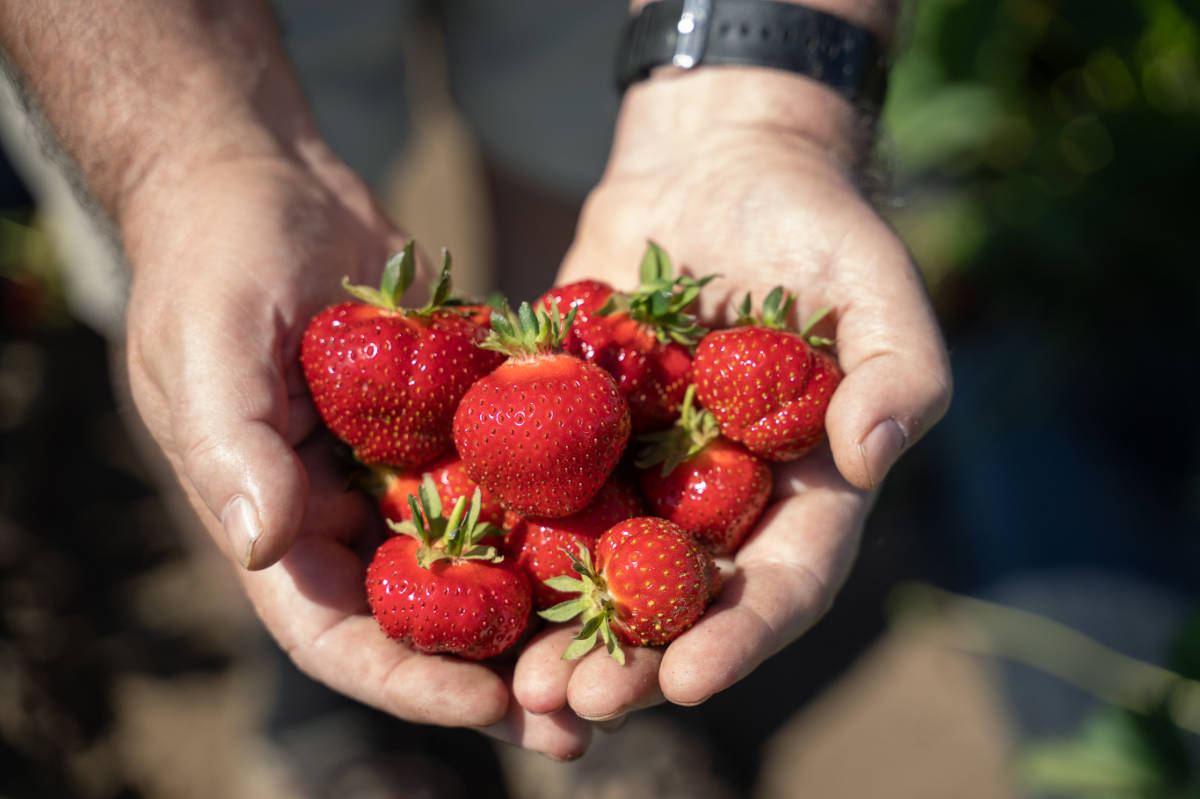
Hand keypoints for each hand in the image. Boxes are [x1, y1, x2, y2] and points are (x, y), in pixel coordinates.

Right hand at [120, 146, 592, 758]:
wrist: (265, 176)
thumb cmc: (213, 259)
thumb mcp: (206, 350)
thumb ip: (230, 451)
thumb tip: (265, 547)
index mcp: (279, 522)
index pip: (339, 634)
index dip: (408, 680)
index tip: (487, 704)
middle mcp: (349, 514)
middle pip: (428, 619)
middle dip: (501, 672)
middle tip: (584, 719)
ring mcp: (408, 467)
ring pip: (488, 559)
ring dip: (552, 609)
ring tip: (631, 652)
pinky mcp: (458, 417)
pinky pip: (517, 471)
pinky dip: (567, 508)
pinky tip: (637, 535)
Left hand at [510, 68, 951, 720]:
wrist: (717, 161)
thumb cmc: (815, 221)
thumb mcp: (877, 284)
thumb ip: (903, 369)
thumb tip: (874, 453)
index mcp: (801, 488)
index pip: (782, 583)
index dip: (740, 638)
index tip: (687, 684)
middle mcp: (718, 496)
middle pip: (678, 599)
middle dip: (631, 658)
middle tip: (576, 703)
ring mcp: (640, 466)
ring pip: (597, 566)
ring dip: (556, 627)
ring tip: (511, 681)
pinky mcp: (571, 425)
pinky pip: (534, 487)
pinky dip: (501, 536)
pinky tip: (451, 576)